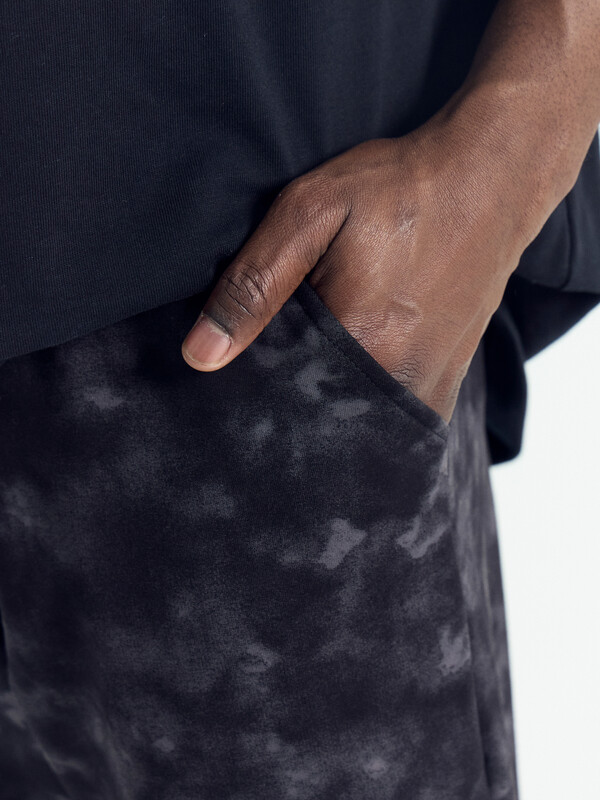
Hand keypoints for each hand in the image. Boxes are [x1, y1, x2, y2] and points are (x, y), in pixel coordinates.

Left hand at [181, 111, 537, 423]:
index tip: (237, 375)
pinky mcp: (445, 382)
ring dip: (328, 403)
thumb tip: (200, 356)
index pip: (278, 401)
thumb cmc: (399, 188)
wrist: (491, 179)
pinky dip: (363, 401)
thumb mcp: (310, 212)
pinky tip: (354, 366)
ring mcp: (428, 389)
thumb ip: (253, 284)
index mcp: (359, 345)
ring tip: (319, 358)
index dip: (250, 391)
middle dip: (288, 402)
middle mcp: (398, 382)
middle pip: (318, 421)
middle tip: (283, 355)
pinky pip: (389, 415)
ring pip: (355, 422)